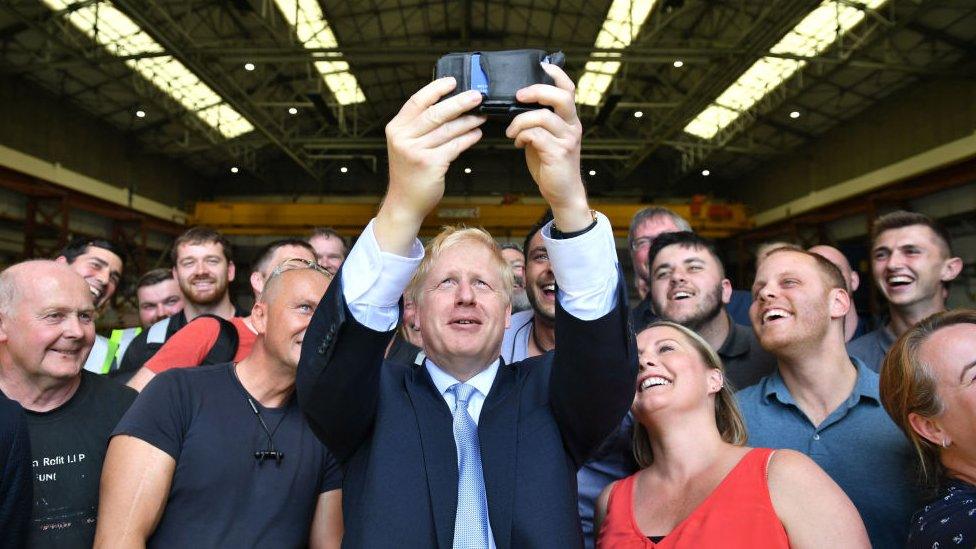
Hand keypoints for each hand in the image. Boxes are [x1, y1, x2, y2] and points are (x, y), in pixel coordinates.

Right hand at [376, 78, 485, 253]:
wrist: (404, 202)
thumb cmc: (409, 173)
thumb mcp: (406, 145)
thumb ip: (419, 127)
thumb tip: (448, 106)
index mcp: (396, 129)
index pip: (417, 101)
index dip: (436, 89)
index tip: (453, 81)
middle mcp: (403, 138)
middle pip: (436, 113)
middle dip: (460, 102)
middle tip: (477, 97)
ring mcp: (416, 151)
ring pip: (448, 130)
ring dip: (468, 121)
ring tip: (481, 116)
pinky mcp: (430, 164)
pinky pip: (454, 146)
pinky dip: (468, 139)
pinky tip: (476, 134)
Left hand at [506, 63, 590, 231]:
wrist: (563, 193)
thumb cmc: (551, 164)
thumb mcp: (545, 137)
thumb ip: (537, 121)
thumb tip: (515, 105)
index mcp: (570, 118)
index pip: (568, 88)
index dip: (555, 74)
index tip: (539, 65)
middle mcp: (572, 125)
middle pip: (561, 96)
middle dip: (537, 90)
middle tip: (518, 96)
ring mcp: (567, 139)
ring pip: (543, 116)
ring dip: (520, 121)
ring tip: (511, 131)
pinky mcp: (559, 153)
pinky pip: (536, 135)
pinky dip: (522, 136)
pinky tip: (517, 143)